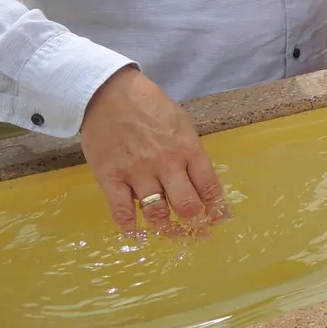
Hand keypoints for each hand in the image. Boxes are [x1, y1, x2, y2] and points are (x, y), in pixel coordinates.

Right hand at [80, 66, 229, 233]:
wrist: (108, 93)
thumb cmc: (149, 105)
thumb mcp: (181, 122)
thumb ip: (191, 152)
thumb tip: (201, 181)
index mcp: (187, 148)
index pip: (209, 186)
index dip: (216, 208)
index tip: (218, 219)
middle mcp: (166, 163)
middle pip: (186, 205)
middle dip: (195, 223)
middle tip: (196, 231)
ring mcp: (137, 172)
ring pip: (157, 213)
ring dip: (166, 228)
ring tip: (170, 232)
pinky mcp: (110, 177)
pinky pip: (122, 211)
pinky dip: (130, 228)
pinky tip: (137, 234)